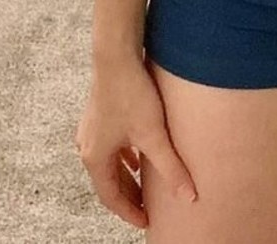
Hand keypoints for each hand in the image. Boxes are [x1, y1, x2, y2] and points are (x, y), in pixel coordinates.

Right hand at [75, 57, 197, 229]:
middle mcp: (87, 146)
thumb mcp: (153, 135)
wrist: (117, 55)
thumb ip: (171, 167)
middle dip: (128, 195)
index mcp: (94, 158)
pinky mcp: (101, 112)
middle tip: (149, 207)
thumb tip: (189, 197)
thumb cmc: (131, 94)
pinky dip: (125, 155)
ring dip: (127, 175)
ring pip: (110, 162)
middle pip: (108, 181)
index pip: (111, 197)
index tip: (146, 221)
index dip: (129, 212)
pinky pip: (112, 144)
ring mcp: (91, 128)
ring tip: (146, 184)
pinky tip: (140, 151)